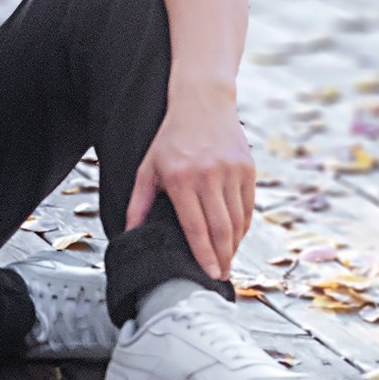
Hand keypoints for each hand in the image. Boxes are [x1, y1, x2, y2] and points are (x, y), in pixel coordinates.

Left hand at [125, 82, 256, 279]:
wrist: (202, 103)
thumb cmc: (171, 139)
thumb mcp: (148, 167)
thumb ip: (139, 203)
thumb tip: (130, 233)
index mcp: (180, 178)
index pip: (195, 227)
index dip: (204, 254)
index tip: (209, 274)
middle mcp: (208, 175)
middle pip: (220, 229)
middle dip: (222, 258)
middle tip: (221, 276)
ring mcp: (231, 171)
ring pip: (237, 220)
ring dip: (234, 245)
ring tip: (227, 261)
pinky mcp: (247, 168)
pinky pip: (248, 206)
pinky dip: (244, 226)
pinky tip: (236, 238)